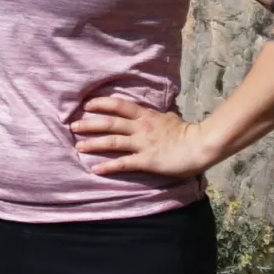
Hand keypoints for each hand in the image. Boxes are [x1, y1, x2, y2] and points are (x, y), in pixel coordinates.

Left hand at [69, 95, 213, 183]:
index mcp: (146, 115)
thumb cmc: (187, 132)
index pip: (119, 105)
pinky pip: (123, 163)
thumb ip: (156, 116)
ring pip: (112, 142)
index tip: (86, 105)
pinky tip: (95, 169)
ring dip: (93, 144)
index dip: (101, 104)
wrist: (200, 146)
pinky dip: (108, 166)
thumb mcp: (169, 118)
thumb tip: (153, 114)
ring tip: (78, 146)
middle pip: (110, 123)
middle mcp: (140, 128)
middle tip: (73, 126)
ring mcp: (142, 144)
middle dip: (89, 124)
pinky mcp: (146, 161)